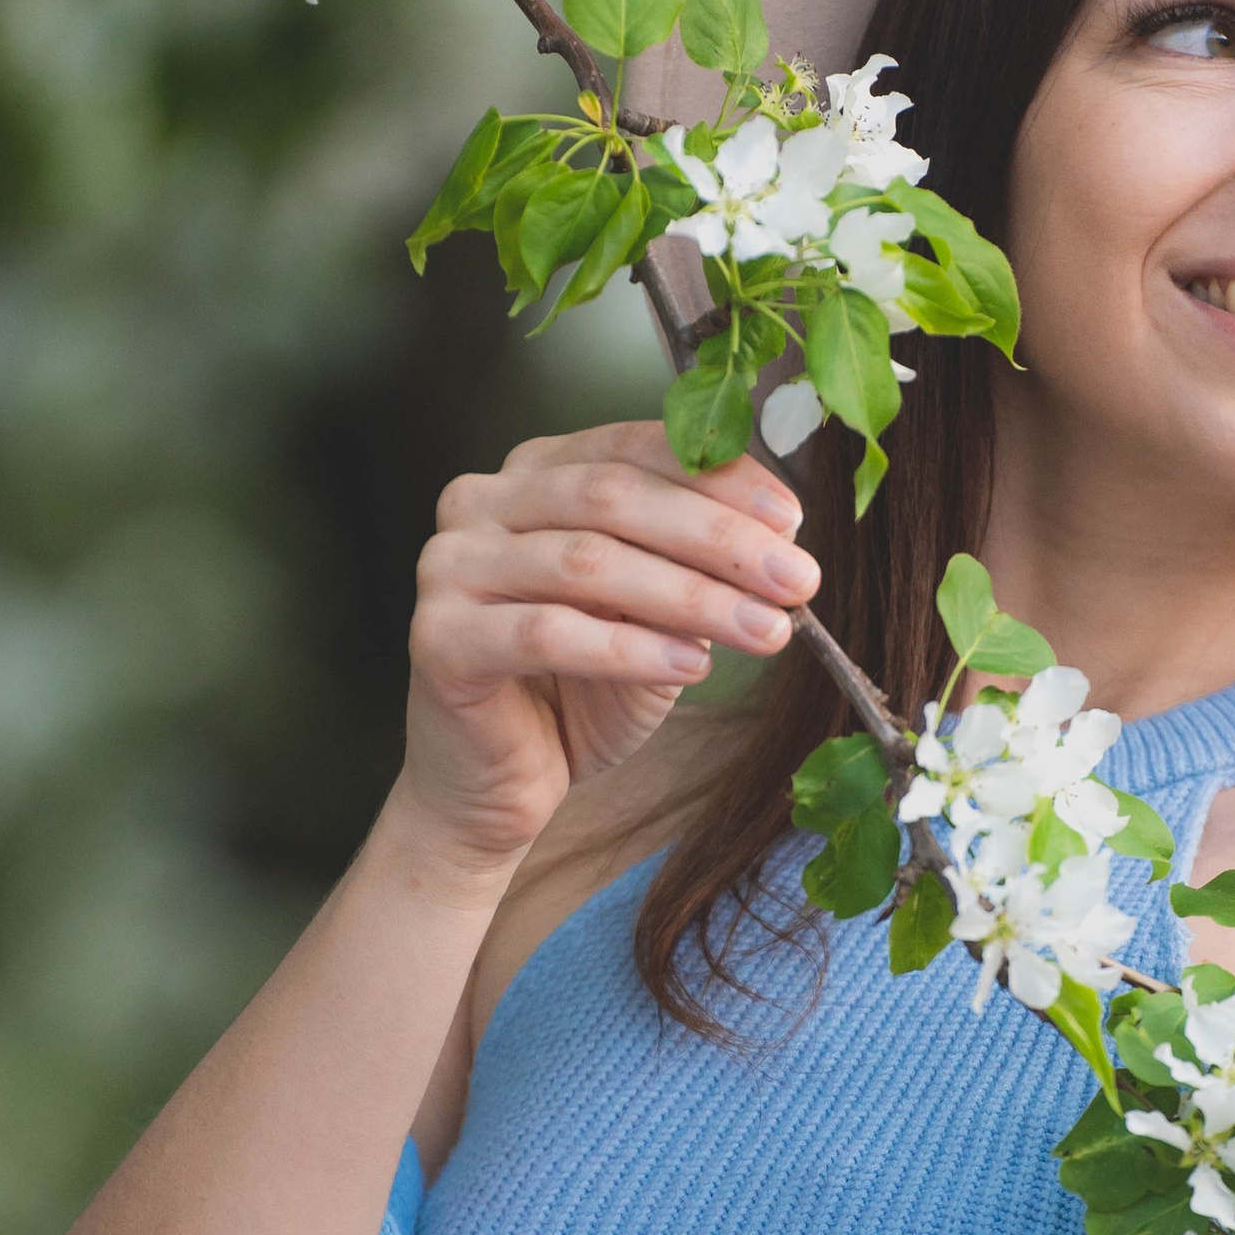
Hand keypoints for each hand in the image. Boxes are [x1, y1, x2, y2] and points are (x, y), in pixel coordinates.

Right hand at [396, 420, 821, 864]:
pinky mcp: (437, 637)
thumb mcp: (656, 614)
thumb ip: (697, 564)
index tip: (794, 519)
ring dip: (692, 597)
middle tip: (797, 580)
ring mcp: (450, 565)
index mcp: (537, 472)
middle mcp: (482, 501)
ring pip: (587, 562)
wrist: (499, 785)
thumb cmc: (578, 690)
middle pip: (615, 498)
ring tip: (765, 630)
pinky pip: (547, 633)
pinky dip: (630, 649)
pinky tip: (692, 665)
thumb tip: (783, 532)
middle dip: (720, 539)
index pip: (635, 449)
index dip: (720, 479)